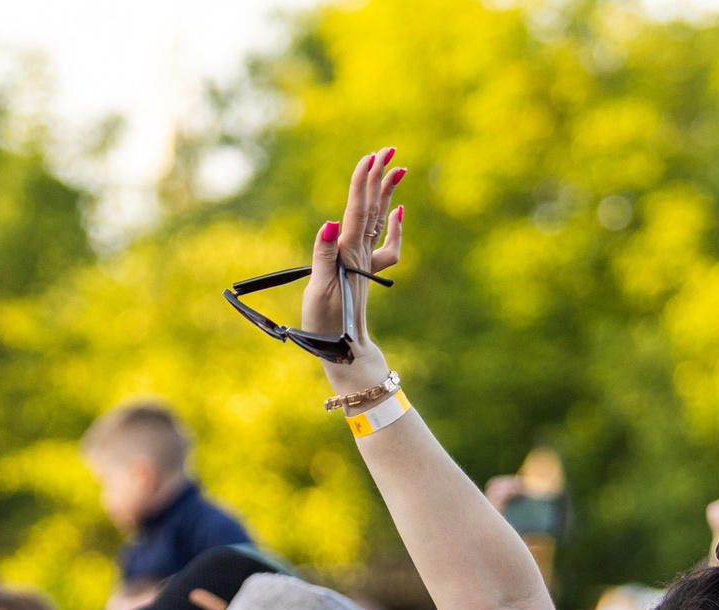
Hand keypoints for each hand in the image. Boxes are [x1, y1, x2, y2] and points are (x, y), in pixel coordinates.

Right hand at [303, 148, 407, 391]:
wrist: (347, 351)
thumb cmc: (328, 325)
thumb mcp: (320, 290)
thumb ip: (324, 255)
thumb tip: (330, 221)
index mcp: (348, 253)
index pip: (357, 209)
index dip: (363, 181)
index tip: (372, 156)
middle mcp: (359, 253)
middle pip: (372, 207)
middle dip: (379, 177)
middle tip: (388, 149)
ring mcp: (364, 261)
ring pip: (378, 218)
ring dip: (386, 192)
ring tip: (396, 167)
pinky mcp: (364, 271)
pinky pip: (384, 243)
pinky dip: (393, 225)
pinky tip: (398, 212)